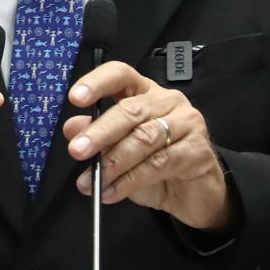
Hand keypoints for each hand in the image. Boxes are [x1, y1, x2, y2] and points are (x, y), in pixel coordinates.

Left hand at [62, 62, 234, 232]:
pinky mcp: (197, 151)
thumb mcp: (121, 150)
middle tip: (77, 150)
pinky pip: (158, 165)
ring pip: (144, 139)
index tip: (75, 98)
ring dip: (113, 162)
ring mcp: (186, 124)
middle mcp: (168, 101)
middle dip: (100, 132)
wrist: (196, 194)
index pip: (121, 75)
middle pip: (130, 110)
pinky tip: (112, 191)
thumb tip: (72, 128)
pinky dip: (130, 181)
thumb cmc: (158, 166)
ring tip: (92, 181)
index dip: (98, 83)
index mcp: (146, 92)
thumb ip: (98, 136)